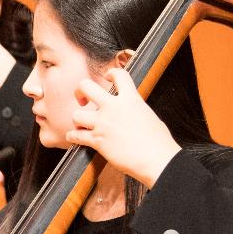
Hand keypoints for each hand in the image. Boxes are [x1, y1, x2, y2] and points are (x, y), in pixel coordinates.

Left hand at [65, 67, 180, 187]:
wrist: (157, 159)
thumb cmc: (159, 142)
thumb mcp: (149, 116)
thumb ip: (135, 110)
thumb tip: (132, 113)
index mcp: (131, 99)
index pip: (118, 74)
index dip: (111, 73)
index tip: (107, 77)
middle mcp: (113, 107)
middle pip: (86, 86)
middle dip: (80, 91)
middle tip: (83, 100)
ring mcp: (103, 123)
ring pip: (76, 114)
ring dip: (78, 120)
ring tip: (83, 125)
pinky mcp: (97, 140)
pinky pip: (75, 135)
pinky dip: (73, 137)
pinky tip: (75, 138)